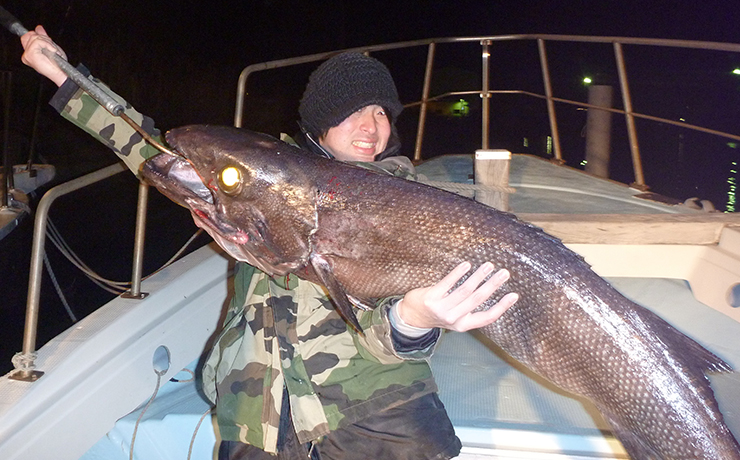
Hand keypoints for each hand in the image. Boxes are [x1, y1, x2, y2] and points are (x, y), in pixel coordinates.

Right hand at [20, 25, 67, 86]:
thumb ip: (43, 38)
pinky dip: (48, 45)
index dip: (37, 35)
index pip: (27, 36)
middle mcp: (26, 55)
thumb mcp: (51, 48)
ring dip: (48, 42)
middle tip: (53, 48)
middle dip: (45, 38)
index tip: (47, 40)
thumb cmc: (58, 65)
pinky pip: (38, 42)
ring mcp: (27, 55)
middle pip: (31, 35)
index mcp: (29, 53)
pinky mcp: (30, 54)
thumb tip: (38, 28)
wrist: (61, 74)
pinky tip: (53, 51)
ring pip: (35, 38)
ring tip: (54, 51)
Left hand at [396, 261, 518, 331]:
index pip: (487, 317)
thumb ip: (471, 309)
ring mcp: (442, 309)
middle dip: (493, 285)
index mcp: (464, 325)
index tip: (514, 295)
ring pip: (465, 290)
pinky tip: (467, 265)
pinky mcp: (431, 298)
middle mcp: (454, 318)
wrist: (412, 316)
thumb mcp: (456, 317)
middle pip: (478, 299)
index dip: (502, 306)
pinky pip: (447, 283)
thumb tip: (492, 291)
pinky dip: (458, 273)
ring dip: (479, 276)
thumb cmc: (439, 312)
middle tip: (504, 273)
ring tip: (489, 265)